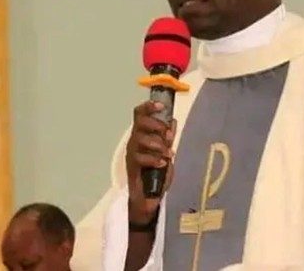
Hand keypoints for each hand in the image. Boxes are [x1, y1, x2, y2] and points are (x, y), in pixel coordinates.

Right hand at [125, 101, 175, 224]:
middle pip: (139, 122)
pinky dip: (154, 159)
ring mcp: (131, 153)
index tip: (160, 105)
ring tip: (168, 154)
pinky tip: (162, 164)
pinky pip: (140, 157)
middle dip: (156, 126)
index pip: (139, 113)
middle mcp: (134, 140)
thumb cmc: (156, 173)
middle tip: (169, 137)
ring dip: (158, 145)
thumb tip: (173, 121)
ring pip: (140, 138)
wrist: (149, 198)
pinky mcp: (131, 166)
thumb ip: (168, 138)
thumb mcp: (166, 152)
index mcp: (142, 134)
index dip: (148, 106)